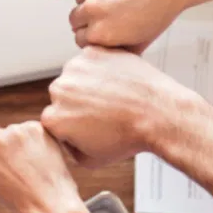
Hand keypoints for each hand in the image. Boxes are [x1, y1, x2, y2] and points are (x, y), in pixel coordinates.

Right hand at [0, 121, 107, 212]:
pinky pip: (32, 129)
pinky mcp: (33, 128)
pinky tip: (41, 157)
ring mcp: (13, 132)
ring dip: (21, 141)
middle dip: (5, 144)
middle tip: (19, 164)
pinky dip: (37, 139)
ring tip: (31, 164)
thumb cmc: (20, 197)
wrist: (48, 202)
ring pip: (15, 130)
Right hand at [42, 47, 204, 166]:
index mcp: (54, 118)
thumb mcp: (92, 160)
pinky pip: (91, 59)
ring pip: (76, 75)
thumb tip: (64, 139)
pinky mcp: (93, 52)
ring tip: (113, 95)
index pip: (55, 119)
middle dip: (79, 101)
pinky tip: (117, 82)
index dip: (73, 124)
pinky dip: (102, 67)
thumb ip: (68, 150)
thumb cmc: (129, 138)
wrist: (159, 114)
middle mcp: (59, 90)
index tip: (91, 125)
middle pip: (63, 95)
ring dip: (88, 82)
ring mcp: (75, 68)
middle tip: (105, 109)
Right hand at [71, 0, 201, 50]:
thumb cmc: (161, 10)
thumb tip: (98, 55)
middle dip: (88, 17)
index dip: (92, 34)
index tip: (105, 28)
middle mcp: (93, 9)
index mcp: (100, 33)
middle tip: (110, 12)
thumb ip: (114, 52)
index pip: (79, 38)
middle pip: (75, 18)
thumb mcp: (139, 42)